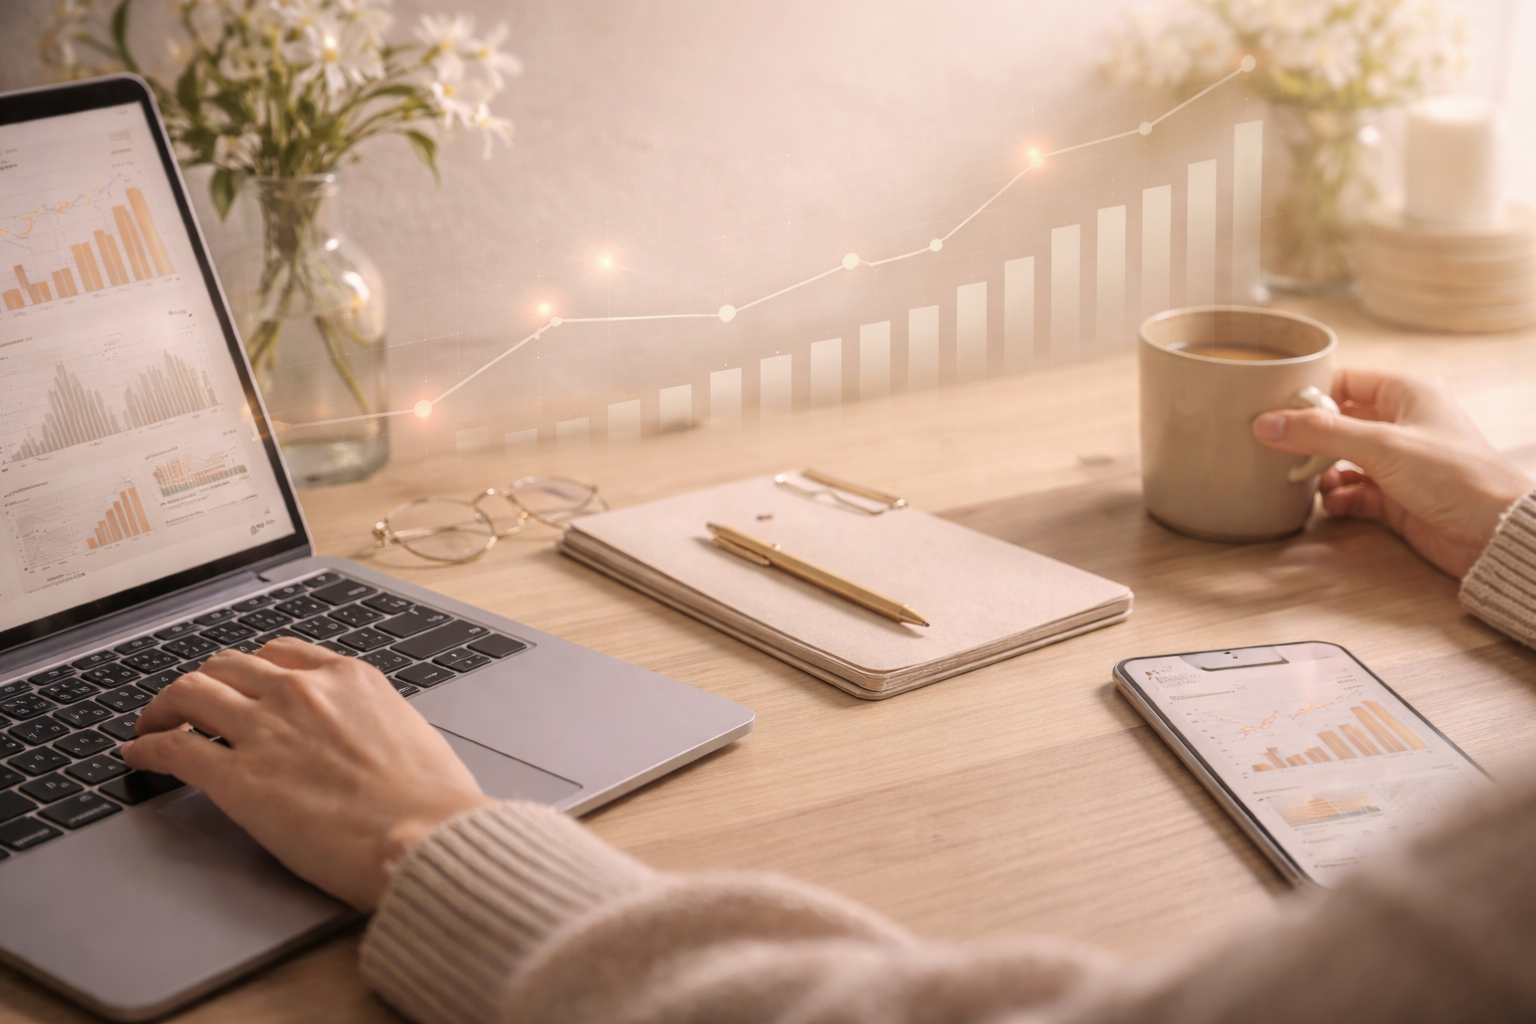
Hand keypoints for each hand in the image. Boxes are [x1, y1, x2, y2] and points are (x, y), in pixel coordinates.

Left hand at [121, 639, 493, 909]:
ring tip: (151, 725)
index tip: (239, 684)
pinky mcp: (238, 779)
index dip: (249, 669)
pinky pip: (172, 749)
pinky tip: (138, 756)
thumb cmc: (433, 801)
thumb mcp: (411, 733)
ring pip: (189, 692)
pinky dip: (146, 748)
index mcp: (348, 678)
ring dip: (163, 707)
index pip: (279, 654)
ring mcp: (265, 730)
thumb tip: (362, 739)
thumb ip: (373, 723)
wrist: (425, 837)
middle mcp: (301, 692)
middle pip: (226, 665)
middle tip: (188, 706)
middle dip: (202, 683)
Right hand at [1252, 369, 1531, 576]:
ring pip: (1342, 459)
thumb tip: (1265, 423)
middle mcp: (1402, 423)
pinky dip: (1339, 497)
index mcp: (1406, 393)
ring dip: (1320, 472)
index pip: (1345, 381)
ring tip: (1301, 481)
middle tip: (1276, 449)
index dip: (1309, 394)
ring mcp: (1399, 462)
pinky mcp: (1397, 497)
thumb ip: (1320, 433)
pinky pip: (1355, 491)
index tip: (1272, 409)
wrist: (1494, 532)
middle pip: (1338, 422)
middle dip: (1308, 438)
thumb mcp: (1380, 446)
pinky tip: (1332, 504)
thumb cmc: (1454, 475)